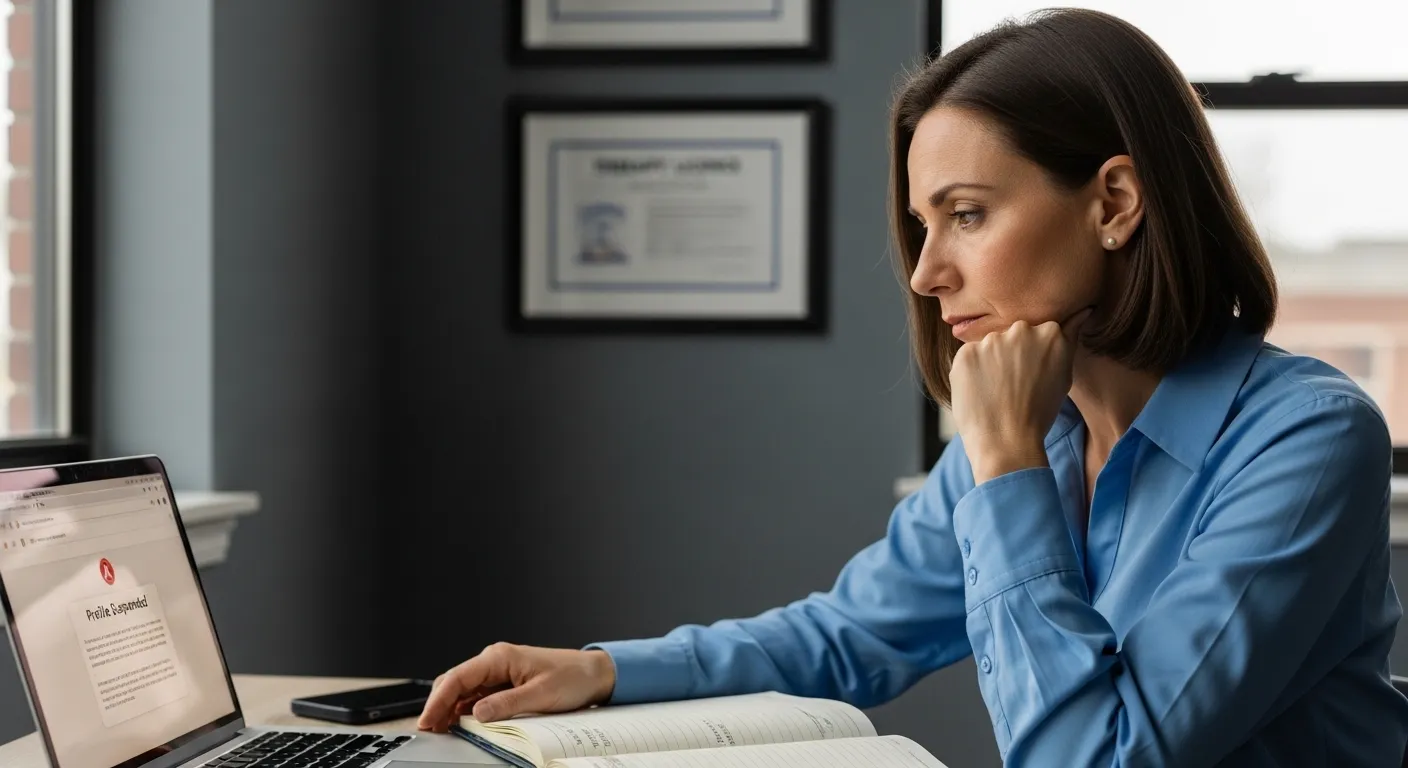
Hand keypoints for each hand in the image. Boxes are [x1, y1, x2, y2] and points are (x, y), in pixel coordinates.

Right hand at [416, 643, 615, 731]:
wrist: (593, 674)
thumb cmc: (572, 678)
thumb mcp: (540, 695)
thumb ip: (507, 704)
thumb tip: (477, 714)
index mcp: (499, 657)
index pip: (458, 678)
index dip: (438, 700)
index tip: (428, 720)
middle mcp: (495, 661)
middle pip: (455, 682)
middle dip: (439, 705)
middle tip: (429, 730)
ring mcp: (499, 672)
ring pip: (464, 690)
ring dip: (451, 709)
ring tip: (441, 729)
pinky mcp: (505, 683)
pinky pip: (478, 696)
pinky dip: (466, 710)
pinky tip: (462, 723)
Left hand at [950, 309, 1091, 484]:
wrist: (1008, 442)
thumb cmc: (1039, 413)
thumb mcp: (1064, 375)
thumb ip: (1069, 338)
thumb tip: (1083, 310)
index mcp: (1050, 331)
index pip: (1038, 331)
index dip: (1033, 355)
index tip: (1031, 374)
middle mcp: (1021, 329)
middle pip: (1012, 335)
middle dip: (1011, 354)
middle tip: (1013, 385)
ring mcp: (991, 340)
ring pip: (989, 345)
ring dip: (990, 362)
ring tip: (997, 392)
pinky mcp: (965, 353)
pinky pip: (969, 357)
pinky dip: (972, 372)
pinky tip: (981, 393)